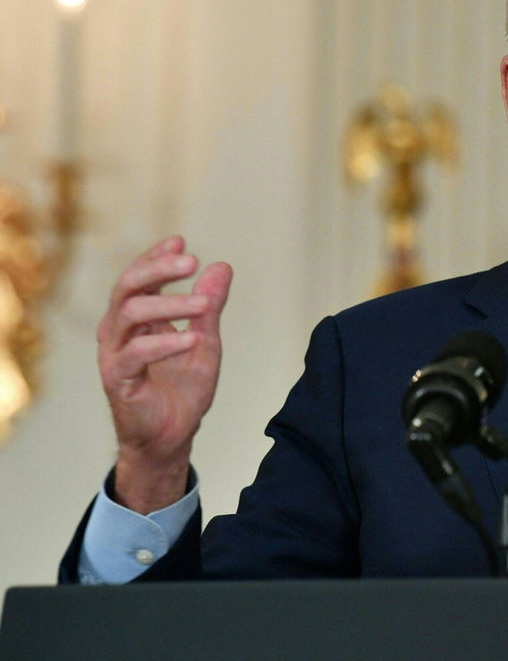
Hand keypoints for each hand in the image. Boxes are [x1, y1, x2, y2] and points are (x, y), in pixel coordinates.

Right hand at [97, 236, 232, 512]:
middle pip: (127, 287)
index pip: (139, 279)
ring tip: (205, 304)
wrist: (172, 437)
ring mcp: (115, 355)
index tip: (180, 241)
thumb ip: (210, 307)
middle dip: (157, 269)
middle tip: (191, 260)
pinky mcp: (117, 380)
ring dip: (169, 304)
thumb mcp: (205, 342)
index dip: (155, 258)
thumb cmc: (183, 389)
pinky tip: (191, 339)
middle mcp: (119, 332)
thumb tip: (222, 267)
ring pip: (129, 314)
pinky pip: (135, 354)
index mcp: (136, 320)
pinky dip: (165, 342)